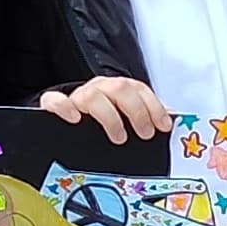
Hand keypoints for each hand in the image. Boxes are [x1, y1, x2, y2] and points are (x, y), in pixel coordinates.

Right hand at [38, 76, 170, 143]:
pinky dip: (64, 108)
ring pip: (93, 95)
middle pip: (120, 88)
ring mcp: (77, 97)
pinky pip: (54, 100)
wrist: (65, 120)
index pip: (139, 89)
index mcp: (118, 90)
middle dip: (137, 112)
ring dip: (110, 117)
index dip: (154, 107)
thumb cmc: (101, 123)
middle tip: (144, 134)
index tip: (163, 126)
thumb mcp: (126, 121)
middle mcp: (99, 89)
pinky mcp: (53, 106)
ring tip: (118, 137)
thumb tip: (173, 128)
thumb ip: (145, 121)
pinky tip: (75, 120)